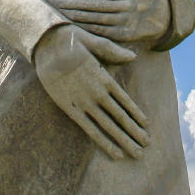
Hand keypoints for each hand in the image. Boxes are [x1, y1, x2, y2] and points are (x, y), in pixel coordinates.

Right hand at [33, 24, 148, 160]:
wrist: (47, 46)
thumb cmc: (71, 41)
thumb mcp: (96, 42)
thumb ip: (115, 52)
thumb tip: (134, 56)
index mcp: (105, 78)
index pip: (125, 101)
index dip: (136, 115)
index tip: (146, 126)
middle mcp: (98, 93)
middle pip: (121, 118)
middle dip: (135, 132)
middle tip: (147, 144)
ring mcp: (85, 103)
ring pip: (109, 127)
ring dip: (125, 140)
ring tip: (138, 153)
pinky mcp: (71, 109)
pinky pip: (91, 130)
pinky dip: (104, 142)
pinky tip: (116, 153)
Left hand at [47, 0, 169, 42]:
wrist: (166, 17)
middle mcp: (129, 7)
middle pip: (92, 5)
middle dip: (69, 2)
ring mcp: (127, 24)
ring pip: (95, 20)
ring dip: (73, 16)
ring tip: (55, 11)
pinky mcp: (125, 37)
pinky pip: (101, 33)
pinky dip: (85, 29)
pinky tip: (70, 24)